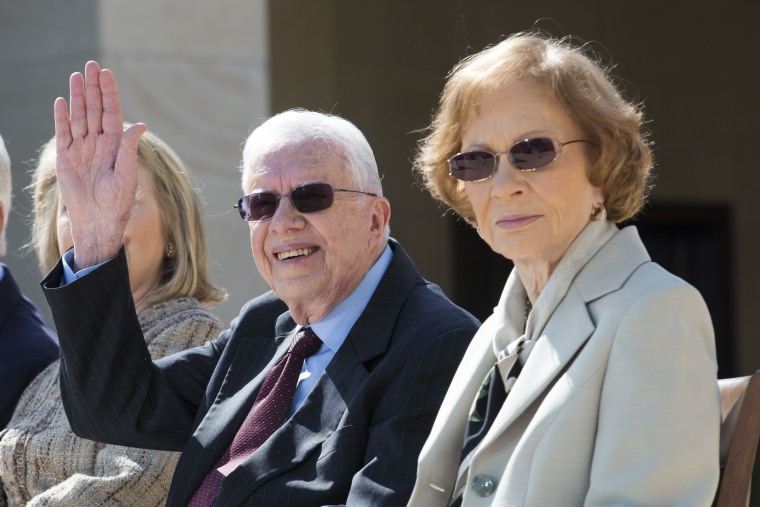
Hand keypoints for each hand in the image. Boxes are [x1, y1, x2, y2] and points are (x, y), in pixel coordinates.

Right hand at [53, 60, 146, 269]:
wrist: (98, 223)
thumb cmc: (117, 203)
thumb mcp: (125, 175)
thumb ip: (128, 149)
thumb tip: (140, 124)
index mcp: (116, 146)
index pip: (112, 113)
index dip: (109, 93)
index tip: (106, 73)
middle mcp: (99, 144)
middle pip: (95, 110)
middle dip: (93, 88)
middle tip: (91, 65)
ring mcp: (82, 149)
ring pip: (79, 117)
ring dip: (78, 97)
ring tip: (77, 76)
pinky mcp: (66, 158)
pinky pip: (63, 133)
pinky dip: (62, 117)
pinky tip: (62, 101)